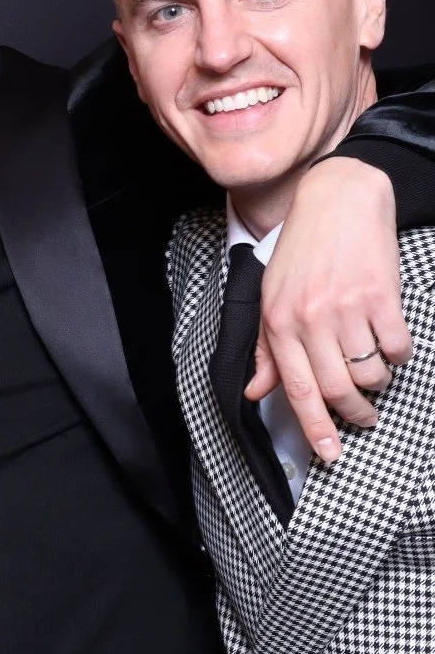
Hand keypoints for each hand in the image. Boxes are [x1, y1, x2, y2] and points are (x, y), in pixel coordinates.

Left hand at [251, 158, 412, 461]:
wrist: (336, 200)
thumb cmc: (301, 251)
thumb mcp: (270, 297)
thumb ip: (266, 349)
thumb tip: (255, 391)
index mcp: (278, 323)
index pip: (296, 389)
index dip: (314, 427)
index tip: (328, 453)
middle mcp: (309, 319)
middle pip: (338, 389)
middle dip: (355, 414)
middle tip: (363, 418)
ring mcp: (347, 308)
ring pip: (371, 372)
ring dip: (378, 383)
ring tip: (374, 372)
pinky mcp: (381, 297)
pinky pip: (398, 347)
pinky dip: (398, 354)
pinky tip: (389, 342)